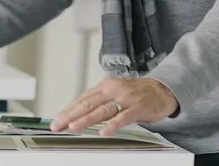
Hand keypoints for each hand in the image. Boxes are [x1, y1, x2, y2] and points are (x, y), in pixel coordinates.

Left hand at [51, 77, 179, 135]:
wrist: (161, 90)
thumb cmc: (135, 93)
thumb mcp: (113, 94)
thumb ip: (98, 103)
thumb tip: (77, 114)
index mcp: (104, 86)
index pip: (81, 99)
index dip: (68, 110)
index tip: (56, 120)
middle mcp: (112, 90)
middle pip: (87, 103)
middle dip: (70, 115)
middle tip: (58, 124)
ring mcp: (125, 98)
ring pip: (102, 110)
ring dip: (86, 119)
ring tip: (73, 126)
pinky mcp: (138, 107)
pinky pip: (123, 117)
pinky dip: (113, 125)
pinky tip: (104, 131)